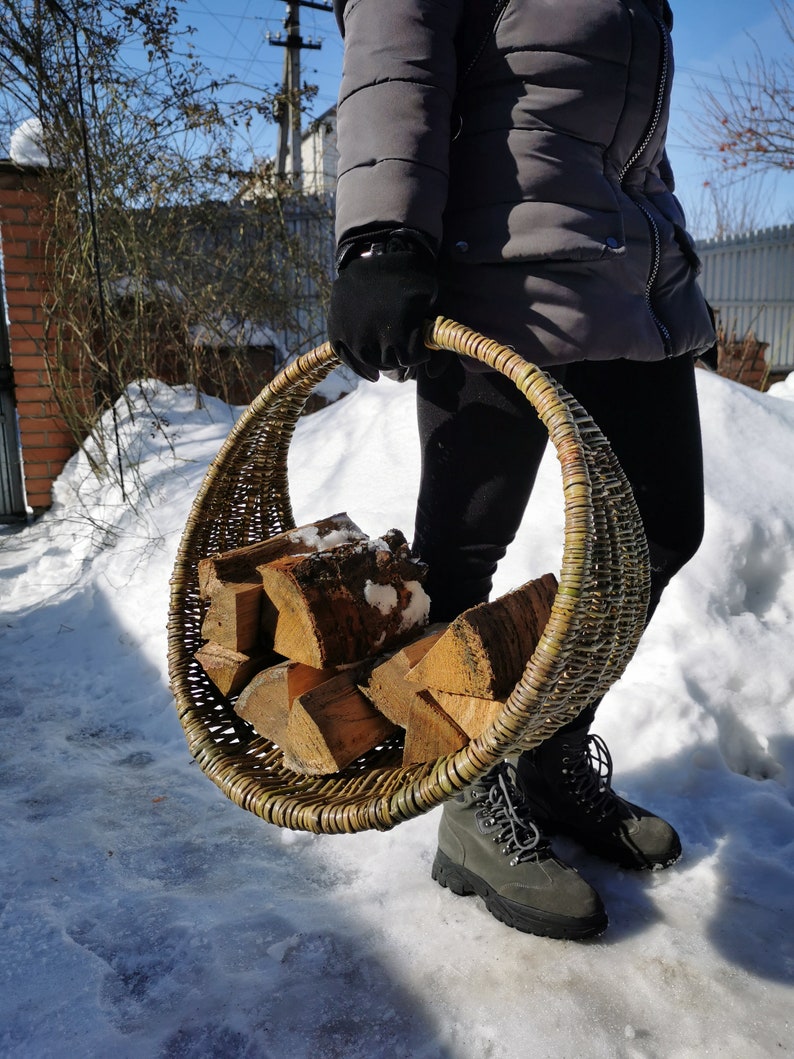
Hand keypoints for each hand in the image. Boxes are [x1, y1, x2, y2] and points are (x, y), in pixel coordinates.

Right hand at [328, 249, 438, 381]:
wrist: (378, 255)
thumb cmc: (413, 279)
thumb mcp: (436, 303)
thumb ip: (441, 338)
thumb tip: (432, 376)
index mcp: (398, 329)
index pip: (411, 359)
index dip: (418, 351)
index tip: (419, 339)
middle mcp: (370, 336)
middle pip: (391, 363)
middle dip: (401, 354)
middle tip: (403, 340)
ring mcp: (351, 335)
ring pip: (371, 363)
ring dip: (383, 358)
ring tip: (389, 344)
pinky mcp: (336, 331)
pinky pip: (348, 360)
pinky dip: (361, 367)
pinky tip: (372, 374)